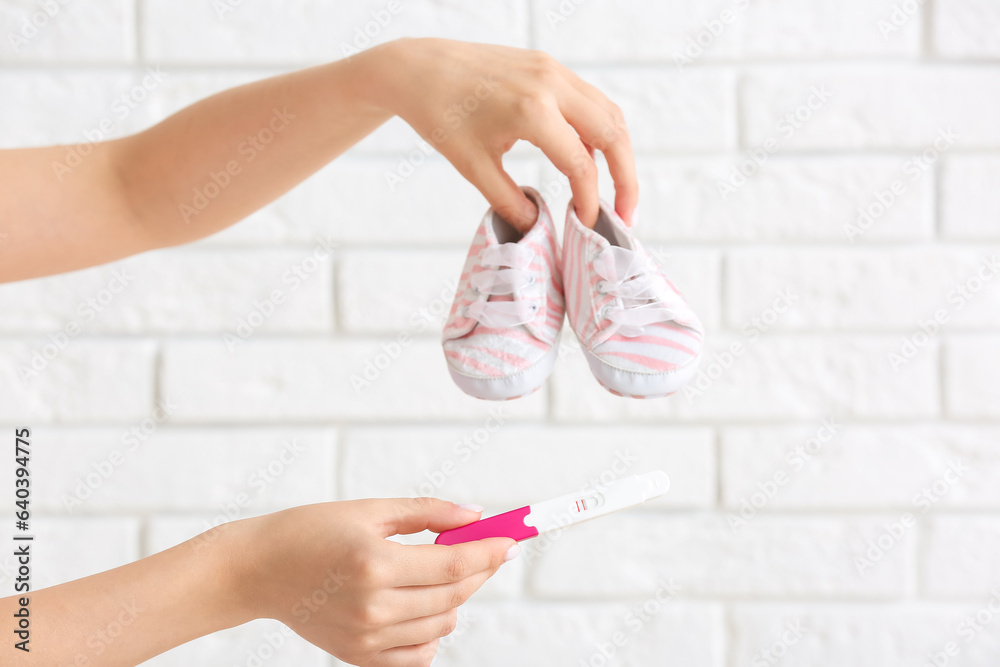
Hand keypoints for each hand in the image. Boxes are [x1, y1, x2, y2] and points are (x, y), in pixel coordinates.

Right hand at [227, 498, 515, 666]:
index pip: (453, 565)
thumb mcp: (370, 510)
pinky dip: (433, 632)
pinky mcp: (359, 657)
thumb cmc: (310, 531)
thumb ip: (428, 513)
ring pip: (442, 625)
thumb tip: (475, 515)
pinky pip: (419, 655)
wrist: (259, 570)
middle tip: (486, 550)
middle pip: (453, 596)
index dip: (489, 552)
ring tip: (439, 572)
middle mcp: (373, 607)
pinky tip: (423, 606)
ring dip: (456, 598)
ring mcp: (366, 638)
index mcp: (374, 563)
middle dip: (480, 570)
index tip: (511, 540)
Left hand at [361, 38, 637, 230]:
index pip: (580, 165)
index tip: (587, 227)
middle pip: (613, 134)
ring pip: (608, 113)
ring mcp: (552, 70)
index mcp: (531, 111)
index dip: (590, 202)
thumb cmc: (439, 117)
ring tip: (615, 190)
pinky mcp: (548, 66)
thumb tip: (538, 229)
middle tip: (624, 215)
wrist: (418, 69)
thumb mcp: (473, 167)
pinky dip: (599, 130)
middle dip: (625, 178)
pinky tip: (590, 158)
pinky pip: (589, 99)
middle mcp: (551, 84)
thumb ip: (509, 202)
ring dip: (618, 152)